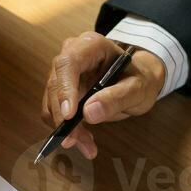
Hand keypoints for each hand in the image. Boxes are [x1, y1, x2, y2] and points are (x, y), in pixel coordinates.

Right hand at [41, 32, 167, 158]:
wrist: (136, 82)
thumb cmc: (139, 79)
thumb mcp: (138, 88)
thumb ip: (117, 98)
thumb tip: (89, 112)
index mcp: (91, 45)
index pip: (68, 63)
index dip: (65, 89)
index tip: (69, 116)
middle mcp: (71, 54)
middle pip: (56, 85)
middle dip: (64, 117)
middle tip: (75, 141)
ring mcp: (62, 73)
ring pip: (52, 102)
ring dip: (65, 128)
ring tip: (87, 146)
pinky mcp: (59, 90)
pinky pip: (54, 112)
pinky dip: (66, 130)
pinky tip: (83, 140)